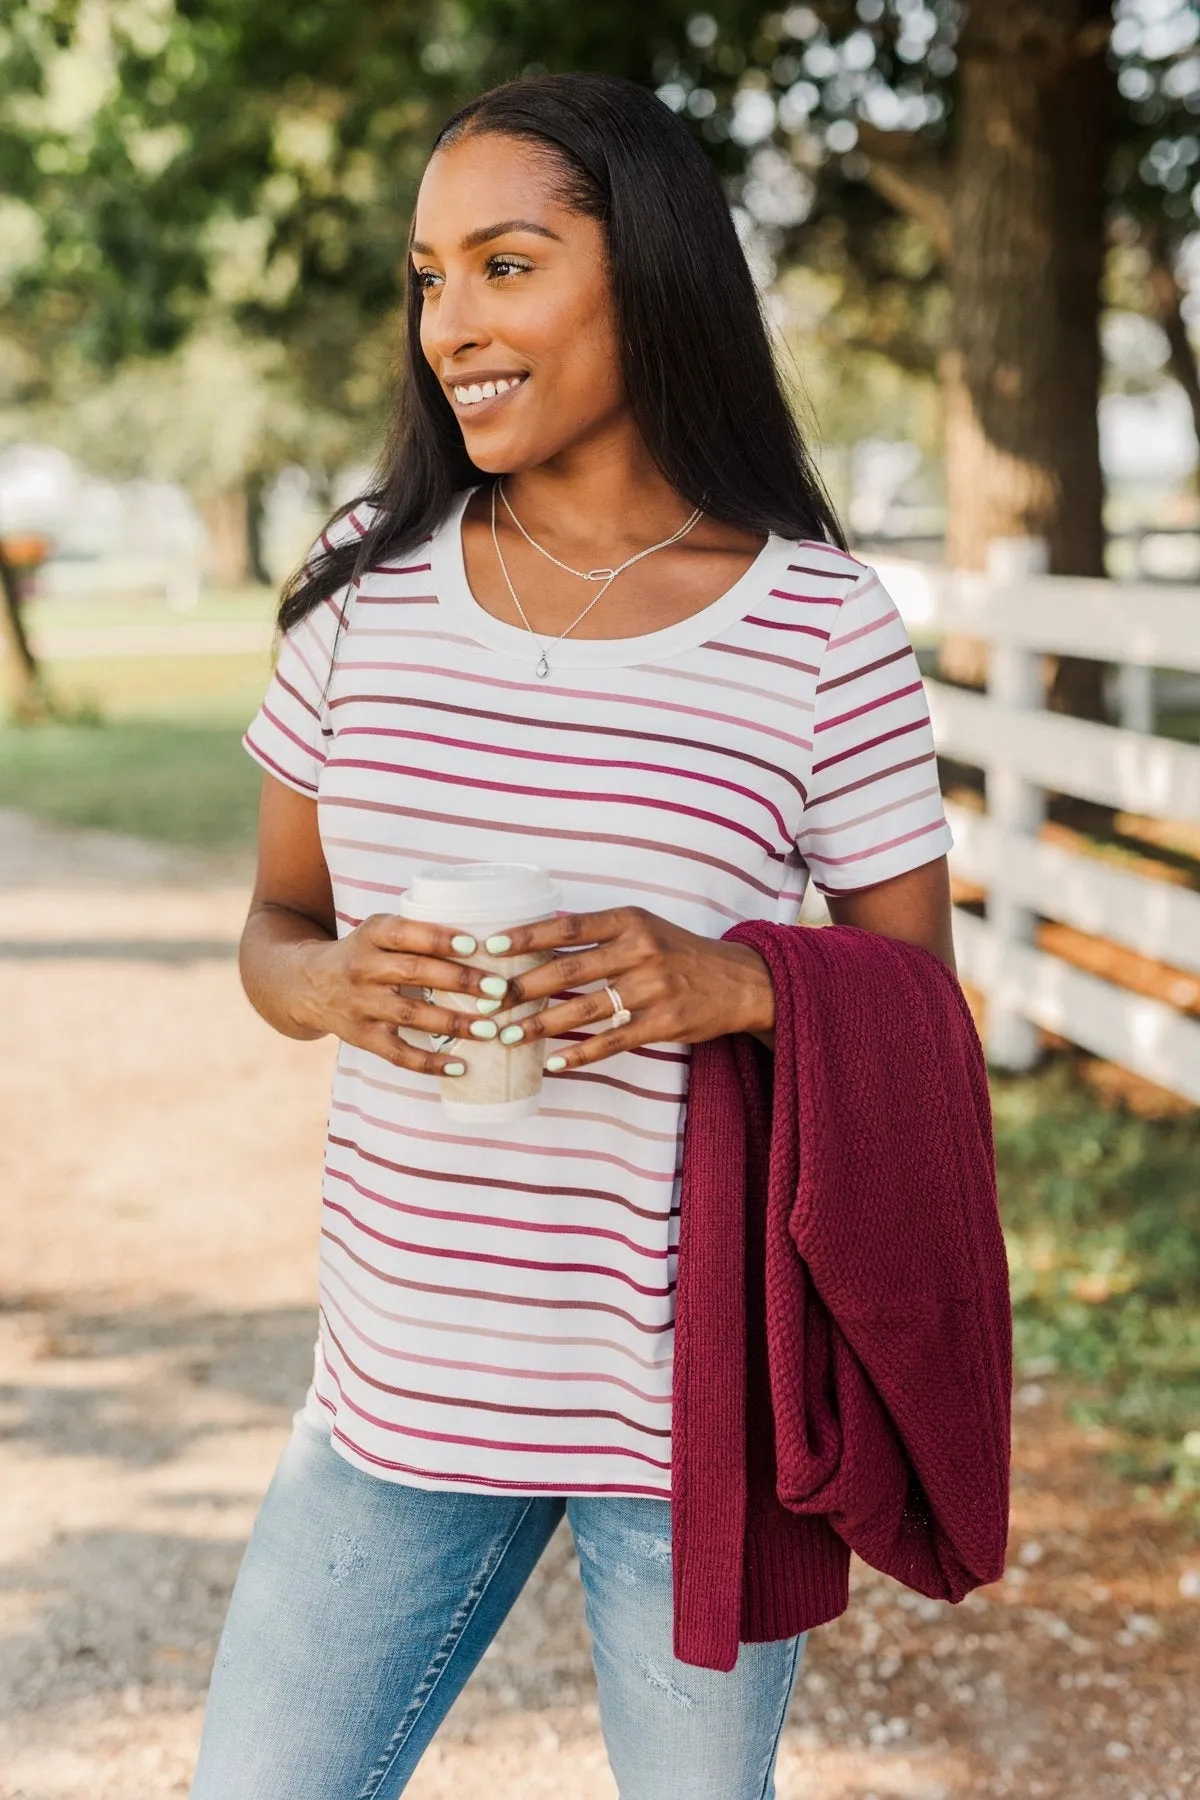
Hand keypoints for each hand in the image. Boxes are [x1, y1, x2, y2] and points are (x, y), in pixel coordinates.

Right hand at [293, 913, 507, 1075]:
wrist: (307, 984)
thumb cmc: (364, 953)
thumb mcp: (378, 932)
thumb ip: (418, 933)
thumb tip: (486, 942)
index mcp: (371, 934)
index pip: (405, 933)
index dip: (439, 938)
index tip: (475, 945)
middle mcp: (363, 968)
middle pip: (415, 973)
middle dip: (461, 981)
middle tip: (499, 989)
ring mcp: (361, 1005)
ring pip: (411, 1015)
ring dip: (453, 1023)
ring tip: (490, 1029)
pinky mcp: (361, 1037)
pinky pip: (397, 1054)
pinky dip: (428, 1063)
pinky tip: (459, 1066)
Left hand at [484, 906, 775, 1071]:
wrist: (740, 981)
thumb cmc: (680, 953)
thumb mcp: (644, 928)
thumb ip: (600, 933)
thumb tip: (539, 938)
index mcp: (631, 921)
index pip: (569, 927)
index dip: (528, 936)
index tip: (491, 946)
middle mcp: (641, 951)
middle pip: (569, 970)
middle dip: (522, 987)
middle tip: (487, 1000)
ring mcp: (654, 989)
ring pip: (585, 1010)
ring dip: (541, 1025)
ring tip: (507, 1035)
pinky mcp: (664, 1023)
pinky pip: (612, 1041)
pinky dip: (579, 1054)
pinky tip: (552, 1062)